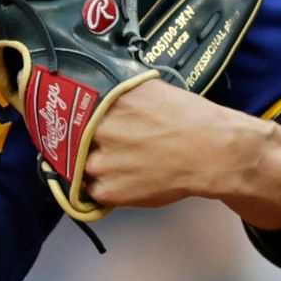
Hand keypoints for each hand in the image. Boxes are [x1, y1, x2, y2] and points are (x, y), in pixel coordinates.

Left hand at [74, 82, 280, 224]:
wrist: (212, 152)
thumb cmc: (188, 119)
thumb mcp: (150, 90)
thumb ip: (117, 91)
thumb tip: (95, 90)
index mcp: (105, 101)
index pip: (68, 111)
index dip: (68, 120)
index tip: (67, 125)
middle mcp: (98, 130)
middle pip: (73, 140)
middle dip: (87, 145)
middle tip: (110, 148)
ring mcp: (101, 162)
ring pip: (82, 167)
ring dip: (98, 168)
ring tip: (127, 164)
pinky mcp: (109, 190)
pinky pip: (95, 191)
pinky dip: (109, 188)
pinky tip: (132, 179)